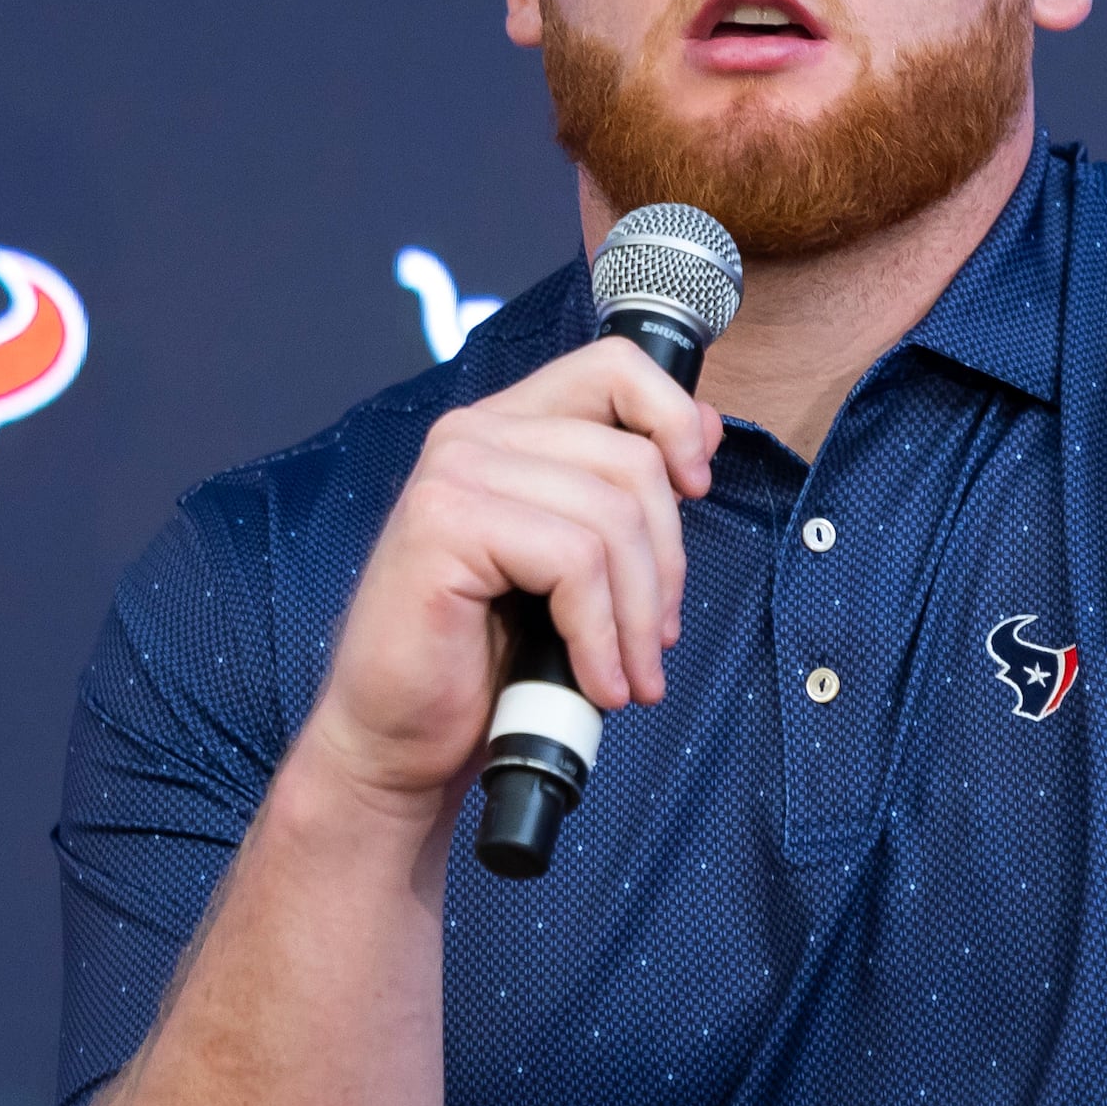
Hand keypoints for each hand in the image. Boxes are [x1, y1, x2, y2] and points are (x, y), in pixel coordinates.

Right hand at [295, 338, 718, 822]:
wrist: (399, 737)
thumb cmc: (478, 661)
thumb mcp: (570, 567)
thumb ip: (619, 492)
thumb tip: (707, 430)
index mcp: (504, 429)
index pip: (613, 368)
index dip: (674, 418)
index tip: (695, 489)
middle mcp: (472, 434)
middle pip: (632, 459)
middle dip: (667, 565)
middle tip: (656, 640)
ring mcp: (453, 473)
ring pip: (611, 517)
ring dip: (638, 616)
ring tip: (629, 676)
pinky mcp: (444, 525)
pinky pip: (573, 563)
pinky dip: (601, 635)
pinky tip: (596, 680)